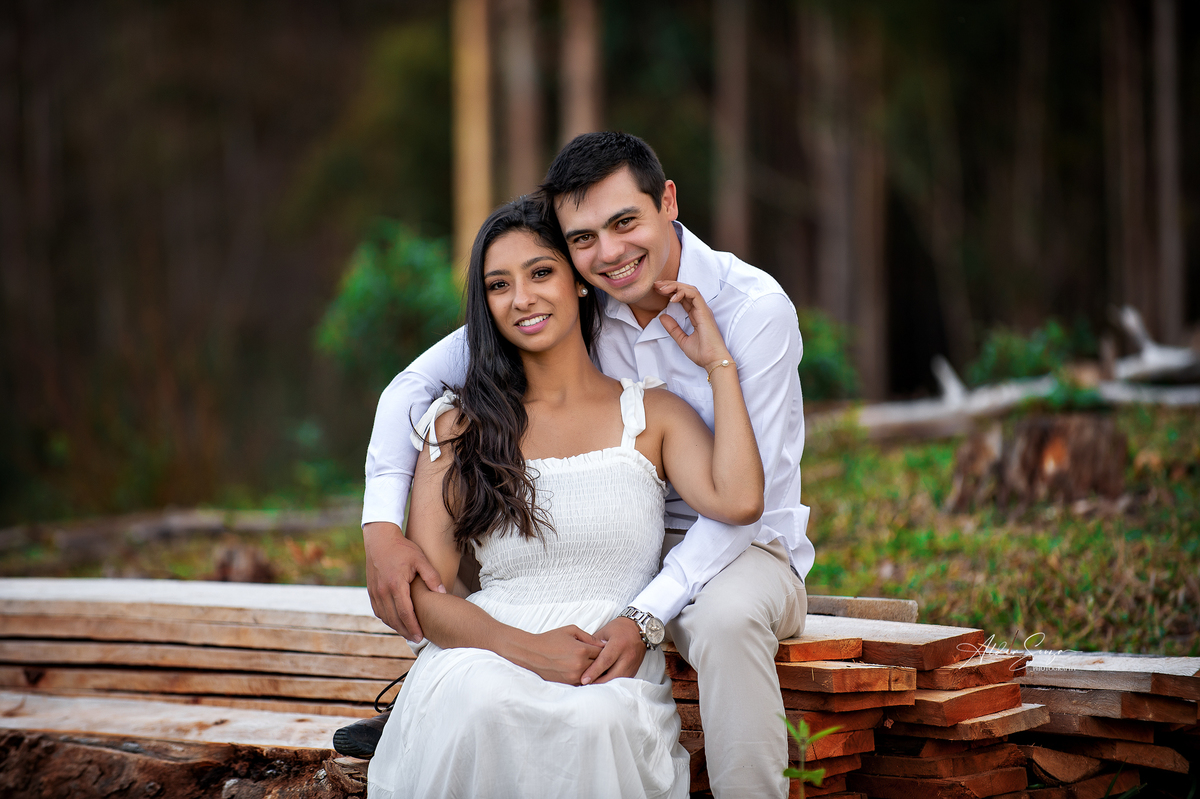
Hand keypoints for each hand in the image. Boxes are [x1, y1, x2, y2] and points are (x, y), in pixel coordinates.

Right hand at [363, 522, 445, 641]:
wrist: (380, 539)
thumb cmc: (402, 548)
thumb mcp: (420, 559)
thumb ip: (432, 576)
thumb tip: (443, 593)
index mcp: (396, 584)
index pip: (405, 613)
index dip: (413, 627)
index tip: (421, 636)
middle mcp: (383, 591)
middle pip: (394, 619)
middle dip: (406, 631)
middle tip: (417, 639)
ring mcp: (375, 592)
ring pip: (385, 617)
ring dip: (396, 627)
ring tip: (408, 633)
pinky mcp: (371, 590)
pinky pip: (378, 611)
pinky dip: (387, 619)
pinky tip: (396, 621)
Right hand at [515, 625, 603, 684]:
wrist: (532, 653)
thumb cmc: (551, 639)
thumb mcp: (571, 631)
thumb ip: (589, 637)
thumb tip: (604, 644)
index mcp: (582, 650)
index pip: (603, 651)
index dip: (603, 649)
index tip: (602, 647)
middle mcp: (580, 664)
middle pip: (600, 664)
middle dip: (601, 659)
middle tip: (598, 655)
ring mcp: (574, 676)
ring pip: (594, 674)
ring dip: (594, 669)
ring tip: (590, 662)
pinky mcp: (569, 683)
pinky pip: (584, 681)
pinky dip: (586, 676)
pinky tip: (582, 669)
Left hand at [580, 617, 646, 684]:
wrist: (639, 630)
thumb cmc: (619, 629)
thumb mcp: (604, 631)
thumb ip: (593, 644)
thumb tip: (581, 657)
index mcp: (619, 644)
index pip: (605, 661)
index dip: (594, 671)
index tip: (583, 679)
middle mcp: (628, 656)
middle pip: (612, 674)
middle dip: (598, 682)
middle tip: (585, 686)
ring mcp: (632, 665)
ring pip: (617, 680)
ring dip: (605, 684)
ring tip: (592, 686)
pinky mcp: (634, 670)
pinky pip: (622, 680)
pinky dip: (612, 683)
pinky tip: (603, 683)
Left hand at [655, 280, 731, 368]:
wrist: (713, 361)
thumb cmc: (702, 353)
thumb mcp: (682, 340)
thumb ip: (673, 328)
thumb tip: (662, 317)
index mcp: (696, 315)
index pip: (683, 297)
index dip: (670, 292)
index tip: (657, 291)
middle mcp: (700, 310)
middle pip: (686, 290)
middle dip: (670, 285)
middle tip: (656, 286)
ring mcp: (703, 310)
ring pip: (690, 289)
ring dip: (675, 286)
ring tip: (662, 289)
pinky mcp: (705, 312)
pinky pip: (694, 295)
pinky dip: (682, 293)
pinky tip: (672, 298)